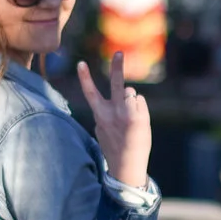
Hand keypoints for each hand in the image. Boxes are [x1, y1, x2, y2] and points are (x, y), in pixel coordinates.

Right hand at [77, 53, 152, 187]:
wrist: (127, 166)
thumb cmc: (114, 147)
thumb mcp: (103, 130)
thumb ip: (107, 112)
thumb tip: (124, 94)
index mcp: (100, 115)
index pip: (90, 93)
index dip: (85, 77)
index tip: (81, 63)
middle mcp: (113, 113)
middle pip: (116, 84)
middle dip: (117, 67)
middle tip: (119, 53)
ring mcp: (127, 115)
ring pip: (130, 91)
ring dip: (130, 99)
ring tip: (129, 117)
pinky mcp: (138, 117)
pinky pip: (139, 100)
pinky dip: (139, 107)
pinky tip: (137, 122)